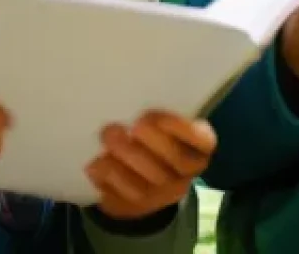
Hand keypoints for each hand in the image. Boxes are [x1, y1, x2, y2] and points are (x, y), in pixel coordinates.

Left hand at [85, 113, 215, 219]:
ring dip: (122, 163)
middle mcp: (186, 175)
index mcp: (200, 149)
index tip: (151, 114)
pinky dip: (108, 181)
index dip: (181, 129)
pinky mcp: (137, 208)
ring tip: (106, 138)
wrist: (143, 176)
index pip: (203, 142)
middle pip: (172, 162)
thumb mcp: (167, 122)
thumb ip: (160, 114)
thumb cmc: (157, 134)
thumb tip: (138, 90)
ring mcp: (162, 196)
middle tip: (124, 125)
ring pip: (146, 185)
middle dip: (146, 142)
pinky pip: (123, 199)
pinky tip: (95, 164)